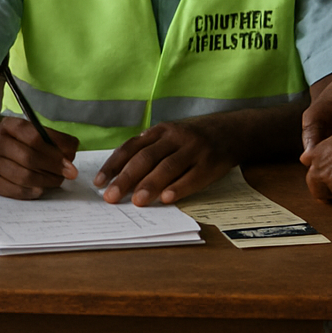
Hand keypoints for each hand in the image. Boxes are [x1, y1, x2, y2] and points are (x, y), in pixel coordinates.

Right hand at [0, 118, 78, 199]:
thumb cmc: (22, 143)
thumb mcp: (36, 133)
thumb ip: (56, 141)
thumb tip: (70, 153)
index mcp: (9, 125)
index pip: (34, 137)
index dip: (54, 150)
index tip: (70, 160)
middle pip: (28, 157)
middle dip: (53, 167)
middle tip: (69, 173)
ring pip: (23, 176)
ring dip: (45, 181)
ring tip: (57, 180)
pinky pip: (14, 191)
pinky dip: (32, 192)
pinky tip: (41, 188)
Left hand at [94, 119, 232, 205]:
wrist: (232, 131)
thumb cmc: (192, 139)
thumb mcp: (169, 136)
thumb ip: (149, 150)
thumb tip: (120, 175)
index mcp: (160, 132)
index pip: (130, 148)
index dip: (113, 165)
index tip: (99, 182)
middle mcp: (174, 138)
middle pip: (145, 158)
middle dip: (126, 178)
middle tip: (111, 197)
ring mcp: (193, 149)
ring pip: (167, 166)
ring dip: (150, 184)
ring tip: (137, 201)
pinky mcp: (210, 163)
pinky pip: (193, 177)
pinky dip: (179, 187)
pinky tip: (167, 199)